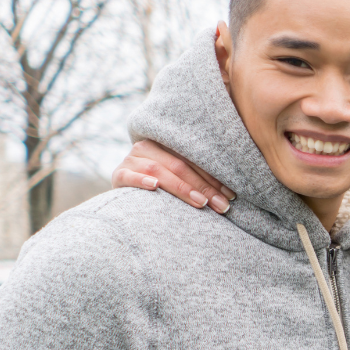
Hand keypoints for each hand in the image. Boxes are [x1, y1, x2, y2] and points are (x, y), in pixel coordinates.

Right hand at [111, 140, 234, 213]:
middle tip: (222, 205)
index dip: (214, 177)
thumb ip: (197, 177)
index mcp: (166, 143)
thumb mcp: (179, 178)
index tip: (231, 195)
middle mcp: (147, 147)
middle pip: (180, 166)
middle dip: (204, 188)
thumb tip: (231, 193)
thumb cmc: (162, 189)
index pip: (194, 160)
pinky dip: (142, 181)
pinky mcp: (118, 175)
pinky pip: (130, 176)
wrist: (125, 196)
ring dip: (181, 187)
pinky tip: (155, 187)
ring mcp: (131, 160)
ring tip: (200, 202)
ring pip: (159, 171)